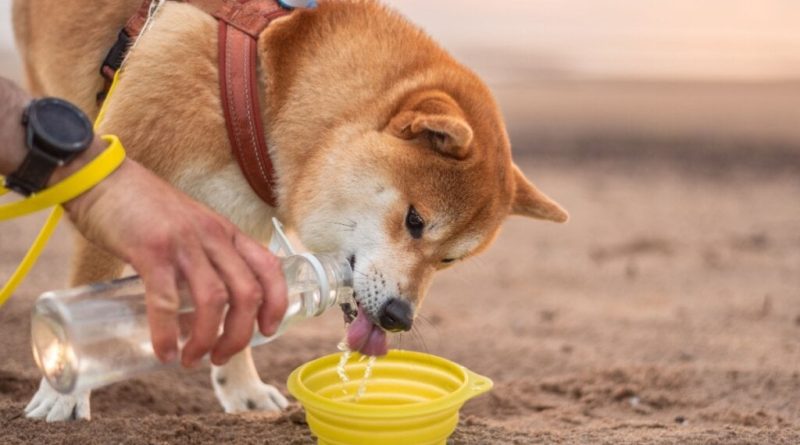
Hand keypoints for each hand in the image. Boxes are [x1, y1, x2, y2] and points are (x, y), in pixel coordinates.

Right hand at [63, 154, 287, 366]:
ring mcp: (184, 243)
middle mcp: (213, 236)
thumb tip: (202, 309)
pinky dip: (166, 333)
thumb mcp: (190, 228)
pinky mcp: (151, 251)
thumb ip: (202, 258)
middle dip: (240, 335)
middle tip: (221, 357)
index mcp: (227, 233)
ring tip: (192, 359)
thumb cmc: (143, 209)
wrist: (102, 178)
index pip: (269, 268)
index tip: (267, 332)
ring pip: (214, 301)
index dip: (277, 303)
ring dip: (206, 338)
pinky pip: (166, 300)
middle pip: (247, 293)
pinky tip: (163, 351)